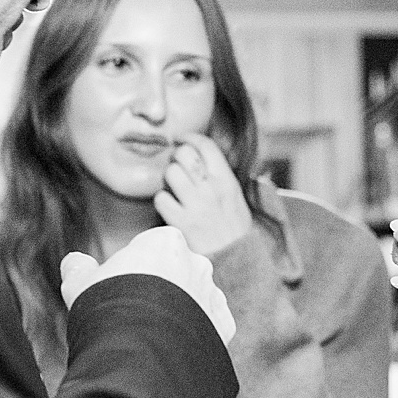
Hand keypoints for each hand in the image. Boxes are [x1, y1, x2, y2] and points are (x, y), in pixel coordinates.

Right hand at [60, 224, 235, 344]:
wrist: (139, 352)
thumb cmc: (106, 308)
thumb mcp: (79, 284)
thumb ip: (78, 268)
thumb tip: (75, 262)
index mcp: (166, 241)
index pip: (149, 248)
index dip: (130, 268)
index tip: (116, 289)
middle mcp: (197, 263)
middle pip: (175, 272)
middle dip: (159, 289)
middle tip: (132, 315)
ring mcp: (213, 295)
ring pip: (194, 299)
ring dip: (179, 312)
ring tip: (151, 336)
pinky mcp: (223, 327)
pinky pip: (209, 326)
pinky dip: (195, 335)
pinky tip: (173, 347)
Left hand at [153, 134, 253, 256]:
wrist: (235, 260)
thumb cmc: (234, 229)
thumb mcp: (237, 197)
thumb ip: (222, 175)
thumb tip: (205, 153)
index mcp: (228, 181)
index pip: (206, 146)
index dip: (190, 137)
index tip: (182, 139)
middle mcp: (212, 190)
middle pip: (184, 154)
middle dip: (176, 156)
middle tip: (176, 164)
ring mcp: (196, 206)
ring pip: (170, 173)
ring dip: (168, 178)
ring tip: (173, 187)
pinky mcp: (182, 222)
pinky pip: (161, 198)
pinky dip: (162, 200)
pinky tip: (169, 206)